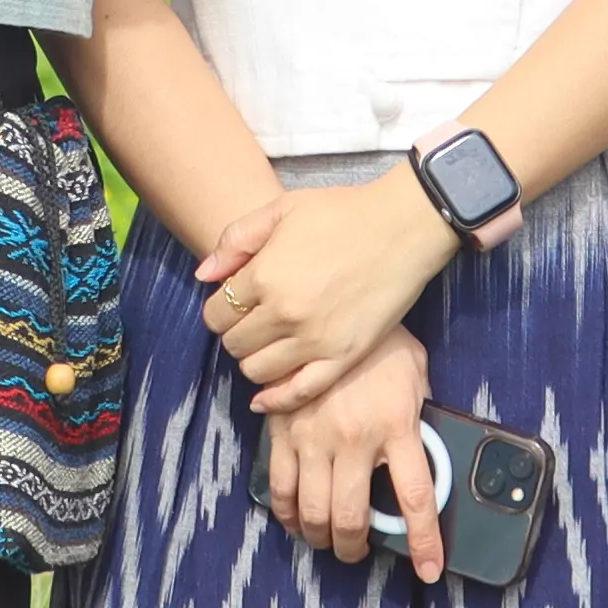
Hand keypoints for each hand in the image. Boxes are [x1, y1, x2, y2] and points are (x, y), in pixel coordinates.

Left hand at [197, 172, 457, 412]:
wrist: (404, 228)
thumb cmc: (343, 213)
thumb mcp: (282, 209)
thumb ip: (236, 240)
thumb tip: (203, 275)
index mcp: (265, 275)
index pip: (217, 313)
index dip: (219, 310)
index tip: (234, 305)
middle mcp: (284, 313)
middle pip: (234, 344)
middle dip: (235, 335)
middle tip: (252, 323)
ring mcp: (314, 340)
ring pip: (257, 371)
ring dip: (254, 361)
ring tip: (268, 346)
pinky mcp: (343, 357)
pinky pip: (297, 392)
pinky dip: (276, 399)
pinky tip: (266, 397)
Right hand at [266, 329, 438, 575]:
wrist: (326, 308)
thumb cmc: (380, 341)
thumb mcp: (415, 374)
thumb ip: (418, 416)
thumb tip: (425, 450)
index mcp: (397, 426)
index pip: (415, 498)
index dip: (423, 542)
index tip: (427, 570)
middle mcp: (355, 440)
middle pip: (352, 519)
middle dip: (354, 548)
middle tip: (357, 551)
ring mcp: (314, 439)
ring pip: (313, 512)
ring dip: (321, 537)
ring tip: (328, 539)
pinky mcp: (283, 432)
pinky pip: (280, 488)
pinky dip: (287, 514)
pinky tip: (295, 520)